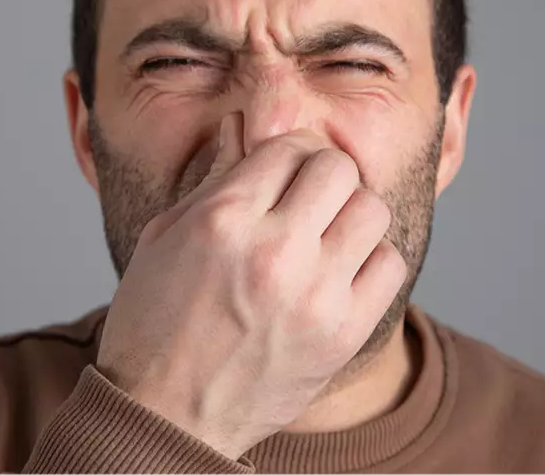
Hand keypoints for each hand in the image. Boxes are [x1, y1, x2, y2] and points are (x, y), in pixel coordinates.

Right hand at [95, 112, 406, 459]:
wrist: (167, 417)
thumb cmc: (154, 325)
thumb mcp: (164, 239)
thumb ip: (212, 180)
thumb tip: (242, 127)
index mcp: (222, 221)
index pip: (288, 146)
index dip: (288, 152)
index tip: (283, 172)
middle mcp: (274, 251)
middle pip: (338, 169)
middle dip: (323, 175)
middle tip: (309, 198)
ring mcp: (314, 295)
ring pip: (372, 210)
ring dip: (351, 214)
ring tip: (327, 235)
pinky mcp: (342, 334)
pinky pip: (390, 265)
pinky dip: (372, 259)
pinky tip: (342, 271)